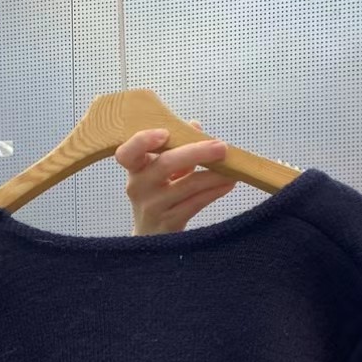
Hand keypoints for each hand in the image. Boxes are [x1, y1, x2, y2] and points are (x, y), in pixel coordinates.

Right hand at [118, 125, 236, 234]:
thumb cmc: (157, 195)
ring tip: (233, 168)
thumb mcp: (160, 171)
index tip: (165, 133)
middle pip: (165, 164)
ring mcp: (153, 207)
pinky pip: (196, 203)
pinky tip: (228, 184)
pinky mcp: (169, 223)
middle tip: (221, 147)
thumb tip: (194, 126)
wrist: (150, 235)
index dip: (143, 141)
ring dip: (214, 175)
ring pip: (187, 185)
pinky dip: (214, 191)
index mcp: (135, 168)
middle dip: (196, 152)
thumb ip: (176, 148)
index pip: (127, 153)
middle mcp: (139, 187)